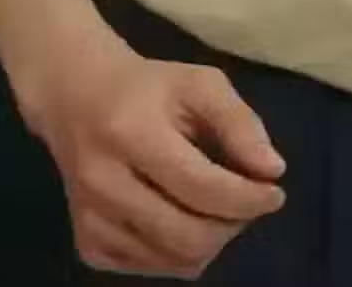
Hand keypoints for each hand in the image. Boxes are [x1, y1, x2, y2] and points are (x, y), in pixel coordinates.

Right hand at [30, 31, 287, 277]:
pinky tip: (183, 216)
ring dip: (212, 241)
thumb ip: (239, 122)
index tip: (275, 192)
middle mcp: (103, 182)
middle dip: (233, 224)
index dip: (247, 198)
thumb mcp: (199, 83)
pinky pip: (154, 268)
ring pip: (174, 260)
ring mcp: (91, 220)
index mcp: (131, 132)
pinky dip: (182, 253)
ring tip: (218, 208)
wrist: (76, 97)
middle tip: (248, 202)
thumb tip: (272, 170)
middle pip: (188, 235)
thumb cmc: (148, 87)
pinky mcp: (87, 244)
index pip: (200, 187)